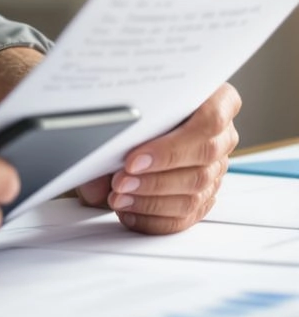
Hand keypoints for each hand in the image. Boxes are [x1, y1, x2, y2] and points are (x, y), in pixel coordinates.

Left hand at [76, 83, 240, 233]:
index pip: (210, 121)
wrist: (141, 111)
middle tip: (120, 182)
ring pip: (195, 192)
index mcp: (216, 99)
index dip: (170, 146)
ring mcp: (216, 167)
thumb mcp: (128, 98)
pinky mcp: (205, 195)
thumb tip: (95, 154)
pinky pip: (187, 215)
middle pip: (201, 161)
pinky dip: (155, 218)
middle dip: (155, 177)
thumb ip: (120, 118)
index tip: (133, 160)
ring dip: (152, 200)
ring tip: (119, 197)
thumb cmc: (138, 100)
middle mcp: (221, 135)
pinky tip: (130, 212)